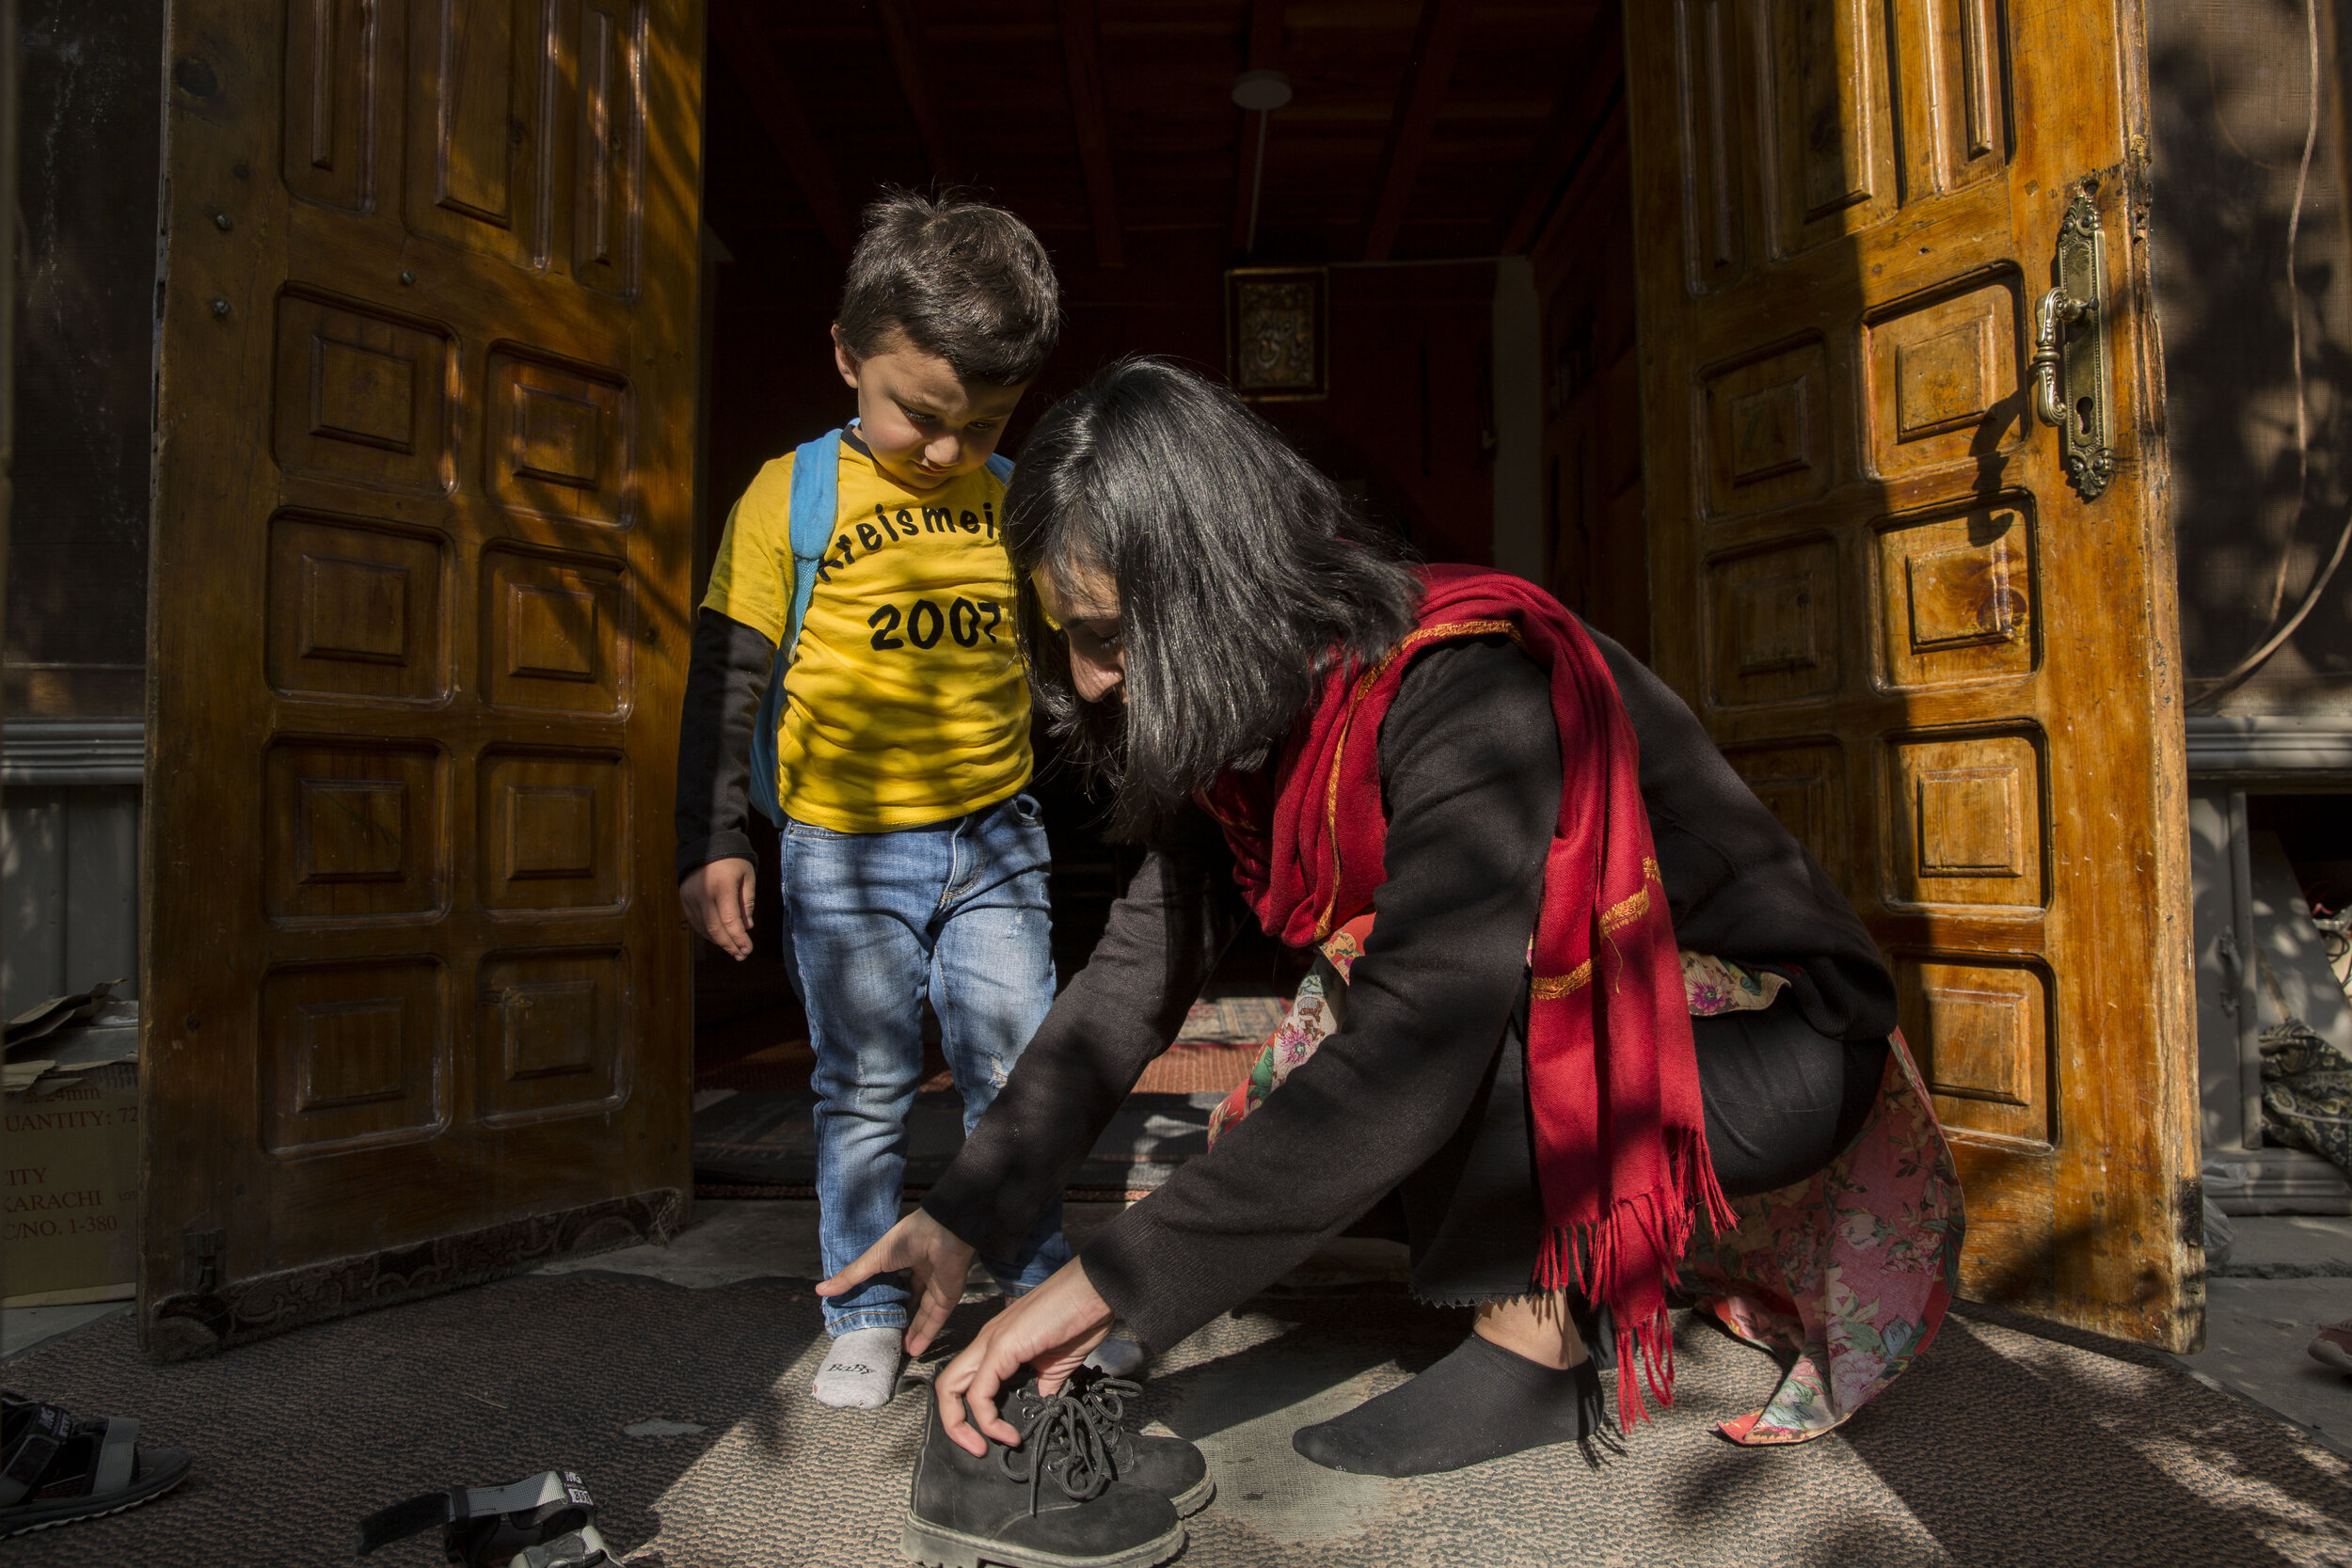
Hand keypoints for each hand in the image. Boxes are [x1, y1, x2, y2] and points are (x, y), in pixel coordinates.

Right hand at [679, 858, 756, 958]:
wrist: (706, 841)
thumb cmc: (733, 860)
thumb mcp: (747, 877)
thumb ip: (747, 903)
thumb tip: (746, 927)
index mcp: (722, 886)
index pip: (730, 921)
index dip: (738, 939)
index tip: (748, 949)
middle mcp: (703, 893)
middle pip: (715, 928)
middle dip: (729, 945)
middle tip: (741, 955)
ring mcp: (691, 896)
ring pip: (704, 927)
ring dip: (718, 941)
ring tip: (733, 949)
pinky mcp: (684, 897)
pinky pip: (695, 921)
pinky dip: (707, 932)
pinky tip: (718, 938)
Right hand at [818, 1209, 975, 1357]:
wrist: (943, 1233)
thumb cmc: (907, 1239)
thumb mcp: (873, 1259)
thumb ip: (851, 1277)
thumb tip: (821, 1290)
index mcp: (904, 1259)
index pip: (893, 1284)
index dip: (882, 1299)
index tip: (868, 1316)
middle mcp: (922, 1273)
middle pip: (910, 1301)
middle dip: (899, 1318)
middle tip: (884, 1336)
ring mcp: (936, 1286)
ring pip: (923, 1315)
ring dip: (911, 1333)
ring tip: (898, 1351)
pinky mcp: (948, 1298)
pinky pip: (936, 1321)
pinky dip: (925, 1336)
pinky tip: (913, 1351)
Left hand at [934, 1259, 1113, 1456]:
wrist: (1097, 1291)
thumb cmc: (1082, 1318)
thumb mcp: (1058, 1361)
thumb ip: (1043, 1381)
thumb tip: (1041, 1401)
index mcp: (997, 1344)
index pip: (965, 1382)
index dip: (968, 1415)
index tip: (994, 1439)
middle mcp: (986, 1341)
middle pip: (946, 1386)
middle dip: (954, 1424)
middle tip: (978, 1449)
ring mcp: (991, 1341)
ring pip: (951, 1387)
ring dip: (963, 1426)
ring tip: (993, 1445)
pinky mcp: (1002, 1346)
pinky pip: (980, 1391)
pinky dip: (987, 1418)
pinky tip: (1009, 1432)